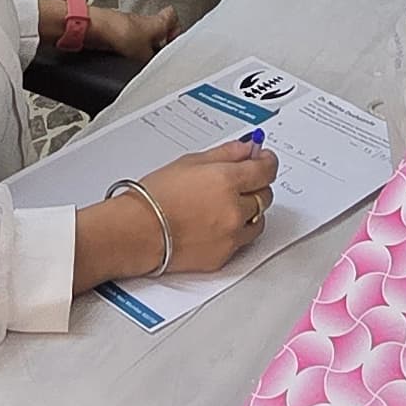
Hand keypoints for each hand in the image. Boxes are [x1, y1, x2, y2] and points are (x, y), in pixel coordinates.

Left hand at [86, 1, 173, 63]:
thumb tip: (157, 70)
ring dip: (141, 47)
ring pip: (141, 35)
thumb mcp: (145, 56)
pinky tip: (124, 58)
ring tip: (138, 60)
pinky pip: (126, 40)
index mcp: (157, 22)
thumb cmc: (122, 33)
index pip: (172, 17)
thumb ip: (153, 62)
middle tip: (156, 56)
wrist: (98, 28)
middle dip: (156, 44)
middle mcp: (144, 20)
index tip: (173, 42)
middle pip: (156, 29)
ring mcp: (129, 24)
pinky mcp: (116, 30)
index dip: (175, 29)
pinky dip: (127, 49)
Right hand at [141, 138, 278, 272]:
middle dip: (256, 186)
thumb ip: (226, 154)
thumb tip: (248, 148)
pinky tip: (215, 225)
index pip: (266, 170)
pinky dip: (235, 232)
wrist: (137, 233)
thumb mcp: (189, 162)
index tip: (264, 159)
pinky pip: (242, 241)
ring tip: (224, 207)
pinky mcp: (224, 256)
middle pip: (265, 195)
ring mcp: (231, 235)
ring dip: (249, 212)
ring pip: (258, 221)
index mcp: (227, 181)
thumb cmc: (154, 197)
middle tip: (239, 183)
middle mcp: (234, 209)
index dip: (268, 162)